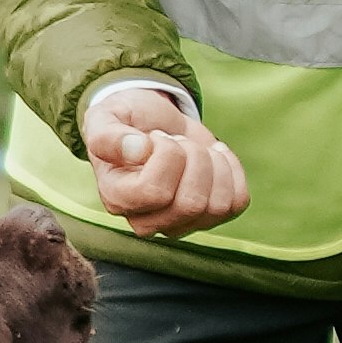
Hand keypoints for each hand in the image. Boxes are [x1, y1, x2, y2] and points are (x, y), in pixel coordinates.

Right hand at [81, 85, 250, 236]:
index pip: (154, 191)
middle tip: (177, 140)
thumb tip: (138, 150)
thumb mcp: (104, 118)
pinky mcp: (208, 217)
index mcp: (117, 198)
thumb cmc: (125, 122)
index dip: (167, 156)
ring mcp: (179, 224)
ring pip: (218, 206)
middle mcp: (146, 221)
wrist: (151, 123)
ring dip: (214, 164)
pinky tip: (215, 155)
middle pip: (191, 203)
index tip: (156, 136)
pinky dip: (232, 170)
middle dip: (194, 157)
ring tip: (194, 149)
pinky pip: (237, 203)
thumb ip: (107, 135)